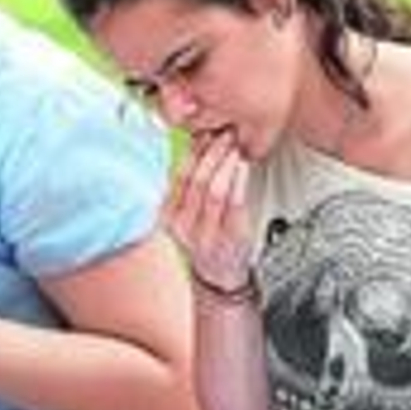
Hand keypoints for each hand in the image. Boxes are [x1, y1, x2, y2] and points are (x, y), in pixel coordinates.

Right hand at [163, 130, 252, 289]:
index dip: (193, 152)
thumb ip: (188, 186)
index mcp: (167, 216)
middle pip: (196, 181)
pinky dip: (239, 180)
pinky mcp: (228, 238)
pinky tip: (243, 167)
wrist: (218, 275)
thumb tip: (197, 144)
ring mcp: (205, 235)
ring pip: (214, 191)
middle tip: (225, 135)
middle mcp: (182, 227)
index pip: (179, 176)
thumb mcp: (186, 214)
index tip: (206, 134)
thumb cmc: (204, 237)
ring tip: (234, 147)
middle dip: (212, 153)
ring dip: (226, 164)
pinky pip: (234, 203)